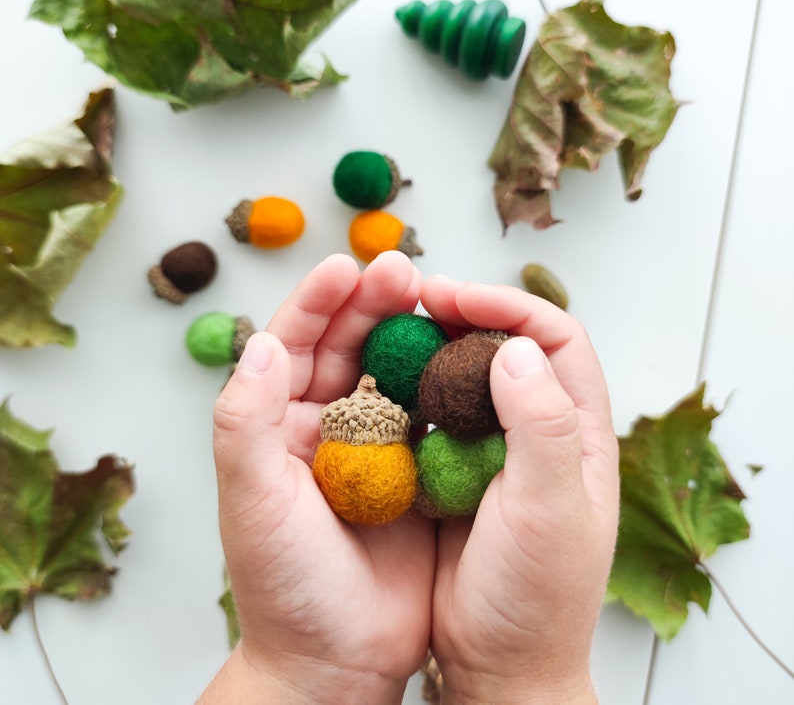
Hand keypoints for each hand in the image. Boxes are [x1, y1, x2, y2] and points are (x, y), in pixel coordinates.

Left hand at [199, 252, 435, 704]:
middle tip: (403, 270)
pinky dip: (445, 381)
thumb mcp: (253, 502)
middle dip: (371, 303)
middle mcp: (324, 425)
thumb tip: (261, 342)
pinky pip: (430, 413)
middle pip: (348, 346)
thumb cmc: (284, 585)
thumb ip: (245, 422)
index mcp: (278, 424)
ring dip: (412, 332)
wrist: (336, 662)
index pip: (293, 345)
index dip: (316, 302)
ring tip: (439, 297)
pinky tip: (466, 356)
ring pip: (392, 371)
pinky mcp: (414, 470)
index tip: (345, 267)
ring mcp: (373, 446)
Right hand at [420, 277, 619, 704]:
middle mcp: (536, 429)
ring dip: (433, 344)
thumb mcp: (549, 512)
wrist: (497, 664)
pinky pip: (431, 411)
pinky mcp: (451, 468)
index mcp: (577, 431)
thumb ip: (542, 428)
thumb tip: (517, 349)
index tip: (456, 296)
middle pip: (507, 345)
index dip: (509, 307)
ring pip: (465, 373)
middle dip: (465, 312)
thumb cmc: (537, 597)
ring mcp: (491, 448)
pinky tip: (383, 380)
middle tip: (417, 296)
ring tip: (395, 326)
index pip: (556, 339)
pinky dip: (410, 387)